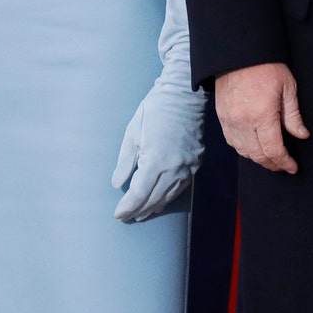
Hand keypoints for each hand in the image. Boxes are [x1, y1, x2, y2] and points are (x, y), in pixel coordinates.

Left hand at [112, 82, 206, 220]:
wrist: (184, 95)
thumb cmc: (154, 110)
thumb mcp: (132, 133)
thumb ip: (125, 161)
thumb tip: (117, 184)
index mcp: (155, 159)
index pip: (139, 194)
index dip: (127, 207)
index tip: (118, 214)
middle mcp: (174, 167)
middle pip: (153, 199)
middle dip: (138, 210)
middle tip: (126, 217)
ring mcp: (187, 166)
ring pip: (168, 195)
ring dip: (153, 206)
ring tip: (141, 214)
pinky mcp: (195, 163)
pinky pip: (181, 187)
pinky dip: (168, 196)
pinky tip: (160, 200)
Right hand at [214, 62, 308, 173]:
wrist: (239, 53)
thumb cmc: (267, 67)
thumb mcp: (288, 88)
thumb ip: (293, 116)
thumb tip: (302, 135)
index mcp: (263, 115)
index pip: (273, 150)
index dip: (284, 162)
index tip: (292, 167)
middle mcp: (244, 122)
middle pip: (258, 155)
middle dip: (272, 164)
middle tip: (283, 165)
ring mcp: (230, 120)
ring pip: (243, 152)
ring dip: (257, 159)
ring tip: (270, 158)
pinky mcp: (222, 117)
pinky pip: (232, 141)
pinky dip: (243, 149)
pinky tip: (253, 147)